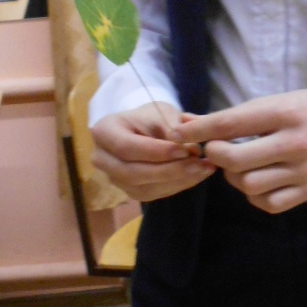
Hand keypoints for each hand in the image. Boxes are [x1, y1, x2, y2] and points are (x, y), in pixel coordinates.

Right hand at [91, 103, 216, 201]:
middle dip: (169, 171)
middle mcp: (102, 159)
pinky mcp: (130, 191)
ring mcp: (114, 178)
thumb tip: (190, 150)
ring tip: (203, 169)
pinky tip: (196, 176)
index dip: (156, 152)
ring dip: (177, 181)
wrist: (143, 127)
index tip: (185, 150)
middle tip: (199, 164)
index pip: (127, 147)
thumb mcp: (161, 113)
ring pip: (143, 188)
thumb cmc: (150, 116)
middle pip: (132, 173)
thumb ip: (173, 128)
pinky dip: (177, 186)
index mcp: (104, 132)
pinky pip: (153, 194)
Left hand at [178, 90, 306, 213]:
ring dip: (235, 177)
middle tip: (217, 150)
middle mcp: (295, 143)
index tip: (178, 134)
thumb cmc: (302, 112)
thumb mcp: (271, 104)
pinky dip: (255, 194)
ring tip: (243, 165)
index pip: (231, 124)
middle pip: (235, 160)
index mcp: (284, 114)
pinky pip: (266, 203)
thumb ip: (230, 117)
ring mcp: (303, 171)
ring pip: (248, 185)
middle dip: (216, 155)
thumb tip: (185, 124)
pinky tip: (259, 180)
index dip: (199, 131)